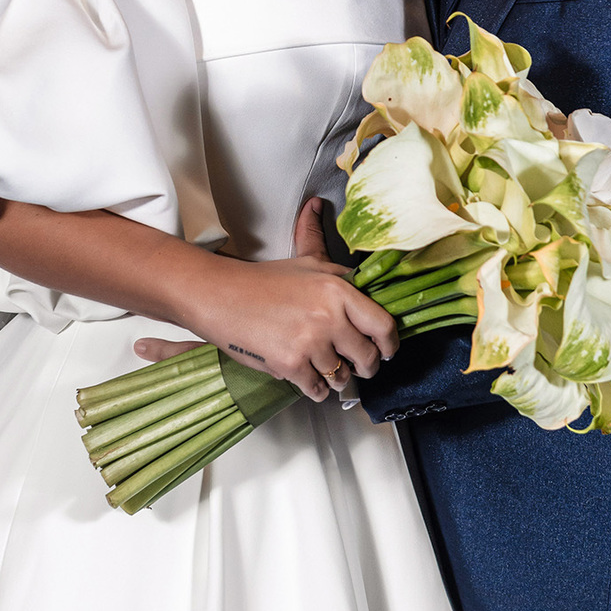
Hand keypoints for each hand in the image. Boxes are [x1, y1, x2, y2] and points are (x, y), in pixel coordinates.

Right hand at [134, 197, 396, 400]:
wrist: (221, 297)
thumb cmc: (263, 280)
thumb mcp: (306, 264)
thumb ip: (335, 263)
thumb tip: (329, 220)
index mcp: (338, 290)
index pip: (383, 325)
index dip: (390, 343)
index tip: (387, 350)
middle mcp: (330, 317)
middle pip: (367, 357)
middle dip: (365, 366)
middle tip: (360, 367)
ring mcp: (311, 343)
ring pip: (341, 377)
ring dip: (337, 378)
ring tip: (328, 369)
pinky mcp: (291, 365)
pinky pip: (317, 390)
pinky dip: (315, 389)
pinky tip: (309, 379)